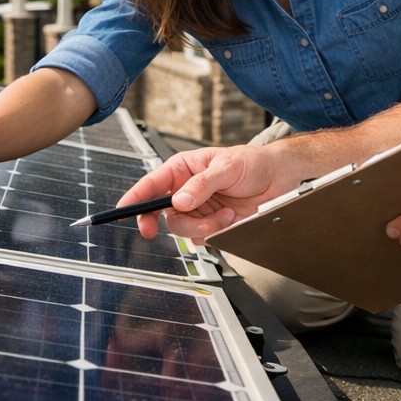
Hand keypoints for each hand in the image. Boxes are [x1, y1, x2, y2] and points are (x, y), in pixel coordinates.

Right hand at [116, 145, 287, 241]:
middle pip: (162, 213)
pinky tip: (230, 218)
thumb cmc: (252, 163)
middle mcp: (185, 190)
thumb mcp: (226, 166)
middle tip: (160, 229)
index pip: (151, 184)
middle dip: (170, 221)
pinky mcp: (210, 224)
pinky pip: (200, 237)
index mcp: (183, 169)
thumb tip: (180, 200)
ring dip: (203, 225)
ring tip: (226, 213)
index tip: (122, 211)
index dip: (134, 198)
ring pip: (182, 228)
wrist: (278, 179)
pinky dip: (215, 231)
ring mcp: (197, 209)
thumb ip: (201, 184)